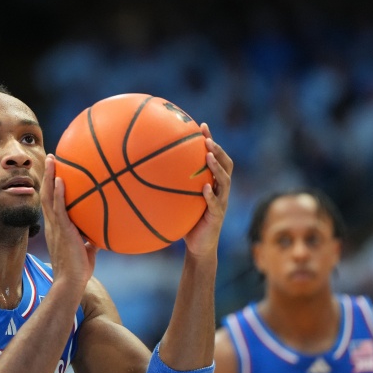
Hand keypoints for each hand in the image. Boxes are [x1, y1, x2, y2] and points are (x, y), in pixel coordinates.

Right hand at [41, 154, 97, 290]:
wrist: (71, 282)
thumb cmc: (78, 270)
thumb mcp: (87, 251)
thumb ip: (91, 241)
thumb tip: (102, 236)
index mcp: (56, 228)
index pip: (51, 203)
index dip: (50, 187)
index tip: (53, 173)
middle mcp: (52, 224)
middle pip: (45, 194)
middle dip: (47, 175)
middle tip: (51, 158)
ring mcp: (56, 226)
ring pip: (48, 196)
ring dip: (49, 176)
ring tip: (51, 159)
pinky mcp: (63, 230)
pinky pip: (58, 208)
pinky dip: (58, 193)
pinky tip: (59, 179)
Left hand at [183, 123, 232, 257]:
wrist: (198, 247)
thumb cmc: (186, 221)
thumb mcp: (179, 201)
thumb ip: (172, 186)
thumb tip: (145, 171)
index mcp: (213, 184)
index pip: (216, 158)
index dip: (211, 141)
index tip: (201, 125)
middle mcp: (220, 190)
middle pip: (226, 165)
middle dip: (218, 150)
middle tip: (207, 139)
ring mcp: (221, 203)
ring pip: (225, 181)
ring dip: (216, 167)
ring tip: (209, 156)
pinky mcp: (216, 216)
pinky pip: (215, 204)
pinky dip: (210, 195)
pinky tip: (204, 188)